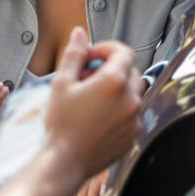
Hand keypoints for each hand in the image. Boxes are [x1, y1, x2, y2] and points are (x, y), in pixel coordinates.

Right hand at [0, 30, 141, 195]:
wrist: (65, 162)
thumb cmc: (61, 123)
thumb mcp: (61, 83)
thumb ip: (74, 55)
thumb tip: (80, 34)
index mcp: (114, 82)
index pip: (123, 51)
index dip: (106, 49)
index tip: (91, 57)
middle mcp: (130, 99)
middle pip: (130, 71)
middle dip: (111, 69)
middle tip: (86, 78)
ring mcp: (134, 119)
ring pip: (132, 93)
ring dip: (116, 89)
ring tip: (91, 98)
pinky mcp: (132, 135)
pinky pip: (130, 114)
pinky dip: (118, 109)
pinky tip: (96, 117)